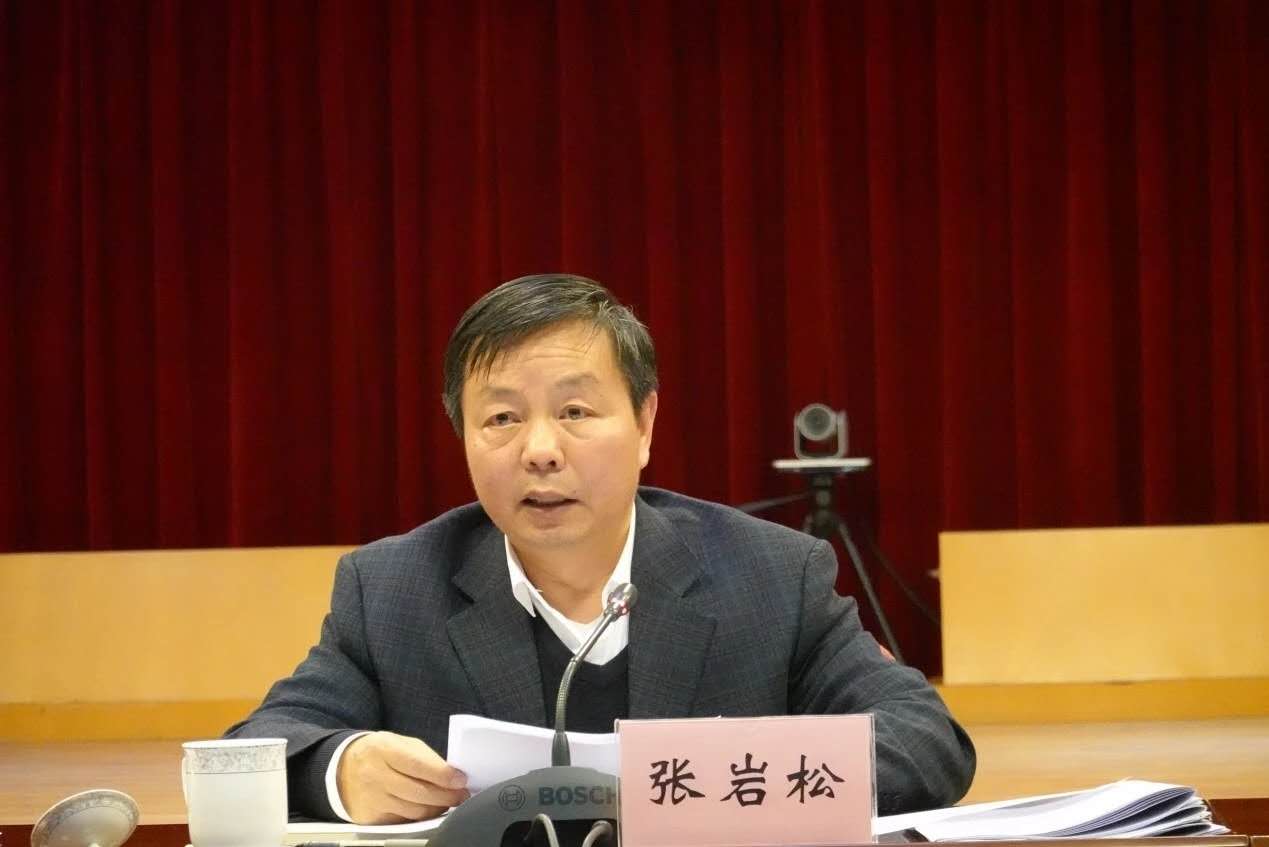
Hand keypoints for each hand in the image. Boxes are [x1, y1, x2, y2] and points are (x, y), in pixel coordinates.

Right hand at [336, 731, 469, 823]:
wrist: (342, 769)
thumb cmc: (378, 753)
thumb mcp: (399, 743)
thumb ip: (424, 757)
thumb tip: (451, 774)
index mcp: (385, 750)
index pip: (418, 765)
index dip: (443, 774)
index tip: (460, 779)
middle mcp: (376, 775)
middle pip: (419, 793)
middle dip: (446, 796)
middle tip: (461, 795)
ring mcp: (372, 799)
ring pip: (414, 811)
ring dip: (436, 808)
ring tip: (447, 802)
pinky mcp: (371, 818)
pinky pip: (403, 821)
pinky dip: (419, 817)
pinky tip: (428, 809)